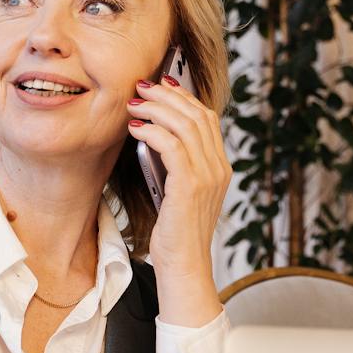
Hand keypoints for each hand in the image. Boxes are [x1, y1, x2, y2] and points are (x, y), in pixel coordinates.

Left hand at [127, 74, 230, 325]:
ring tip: (133, 104)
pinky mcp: (190, 186)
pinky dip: (151, 131)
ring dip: (156, 109)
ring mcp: (207, 176)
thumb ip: (174, 164)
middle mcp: (219, 167)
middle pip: (197, 114)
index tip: (159, 86)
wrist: (183, 267)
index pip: (207, 118)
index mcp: (220, 167)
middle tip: (140, 88)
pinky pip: (171, 145)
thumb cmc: (175, 233)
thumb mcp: (177, 191)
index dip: (183, 97)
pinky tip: (134, 129)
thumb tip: (152, 133)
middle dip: (167, 95)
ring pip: (185, 124)